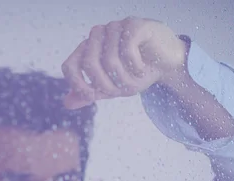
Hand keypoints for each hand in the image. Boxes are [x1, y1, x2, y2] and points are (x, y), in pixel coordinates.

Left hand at [61, 17, 188, 108]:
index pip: (69, 66)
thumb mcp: (112, 88)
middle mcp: (98, 35)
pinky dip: (135, 67)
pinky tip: (142, 69)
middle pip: (89, 64)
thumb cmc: (136, 73)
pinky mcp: (134, 24)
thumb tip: (66, 103)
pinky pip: (127, 50)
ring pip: (109, 60)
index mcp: (88, 49)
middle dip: (106, 85)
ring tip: (135, 80)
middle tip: (120, 91)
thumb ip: (90, 93)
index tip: (93, 97)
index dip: (77, 84)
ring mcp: (115, 27)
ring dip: (124, 79)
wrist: (166, 62)